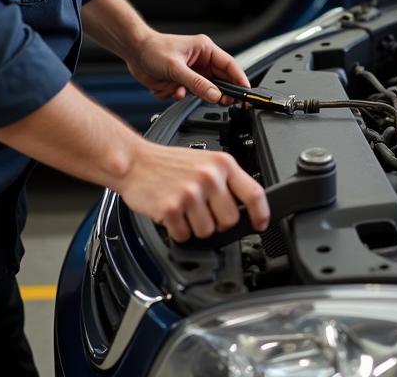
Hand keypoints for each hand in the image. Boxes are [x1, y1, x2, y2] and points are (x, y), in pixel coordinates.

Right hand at [119, 140, 269, 241]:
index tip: (261, 224)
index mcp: (222, 163)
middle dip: (218, 222)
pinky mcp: (171, 208)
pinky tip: (172, 213)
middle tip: (203, 210)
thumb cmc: (169, 163)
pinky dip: (178, 231)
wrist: (135, 161)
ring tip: (185, 209)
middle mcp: (209, 177)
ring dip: (195, 227)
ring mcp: (190, 193)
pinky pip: (184, 236)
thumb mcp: (205, 161)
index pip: (253, 193)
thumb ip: (226, 180)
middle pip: (230, 220)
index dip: (261, 213)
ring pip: (207, 232)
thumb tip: (246, 207)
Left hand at [123, 27, 249, 102]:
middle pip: (219, 80)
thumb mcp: (176, 68)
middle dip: (217, 92)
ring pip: (202, 90)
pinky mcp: (181, 81)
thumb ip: (197, 83)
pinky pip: (187, 94)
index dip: (239, 79)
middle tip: (222, 102)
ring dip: (191, 94)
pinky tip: (168, 89)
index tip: (245, 93)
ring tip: (178, 90)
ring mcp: (191, 72)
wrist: (133, 51)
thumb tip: (215, 94)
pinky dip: (178, 95)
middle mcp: (201, 60)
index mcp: (205, 49)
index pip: (229, 65)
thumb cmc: (153, 49)